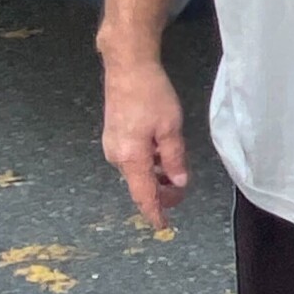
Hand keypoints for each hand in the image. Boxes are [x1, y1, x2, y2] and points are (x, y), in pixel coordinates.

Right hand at [101, 52, 189, 227]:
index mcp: (130, 158)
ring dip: (155, 176)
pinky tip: (160, 153)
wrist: (127, 67)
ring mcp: (112, 146)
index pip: (144, 196)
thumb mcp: (171, 128)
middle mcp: (116, 156)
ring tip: (175, 169)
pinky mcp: (113, 136)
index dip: (155, 212)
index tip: (164, 226)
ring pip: (137, 172)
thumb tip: (179, 182)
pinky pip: (132, 159)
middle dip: (160, 192)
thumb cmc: (150, 94)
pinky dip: (147, 163)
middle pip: (140, 185)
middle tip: (181, 191)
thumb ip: (175, 158)